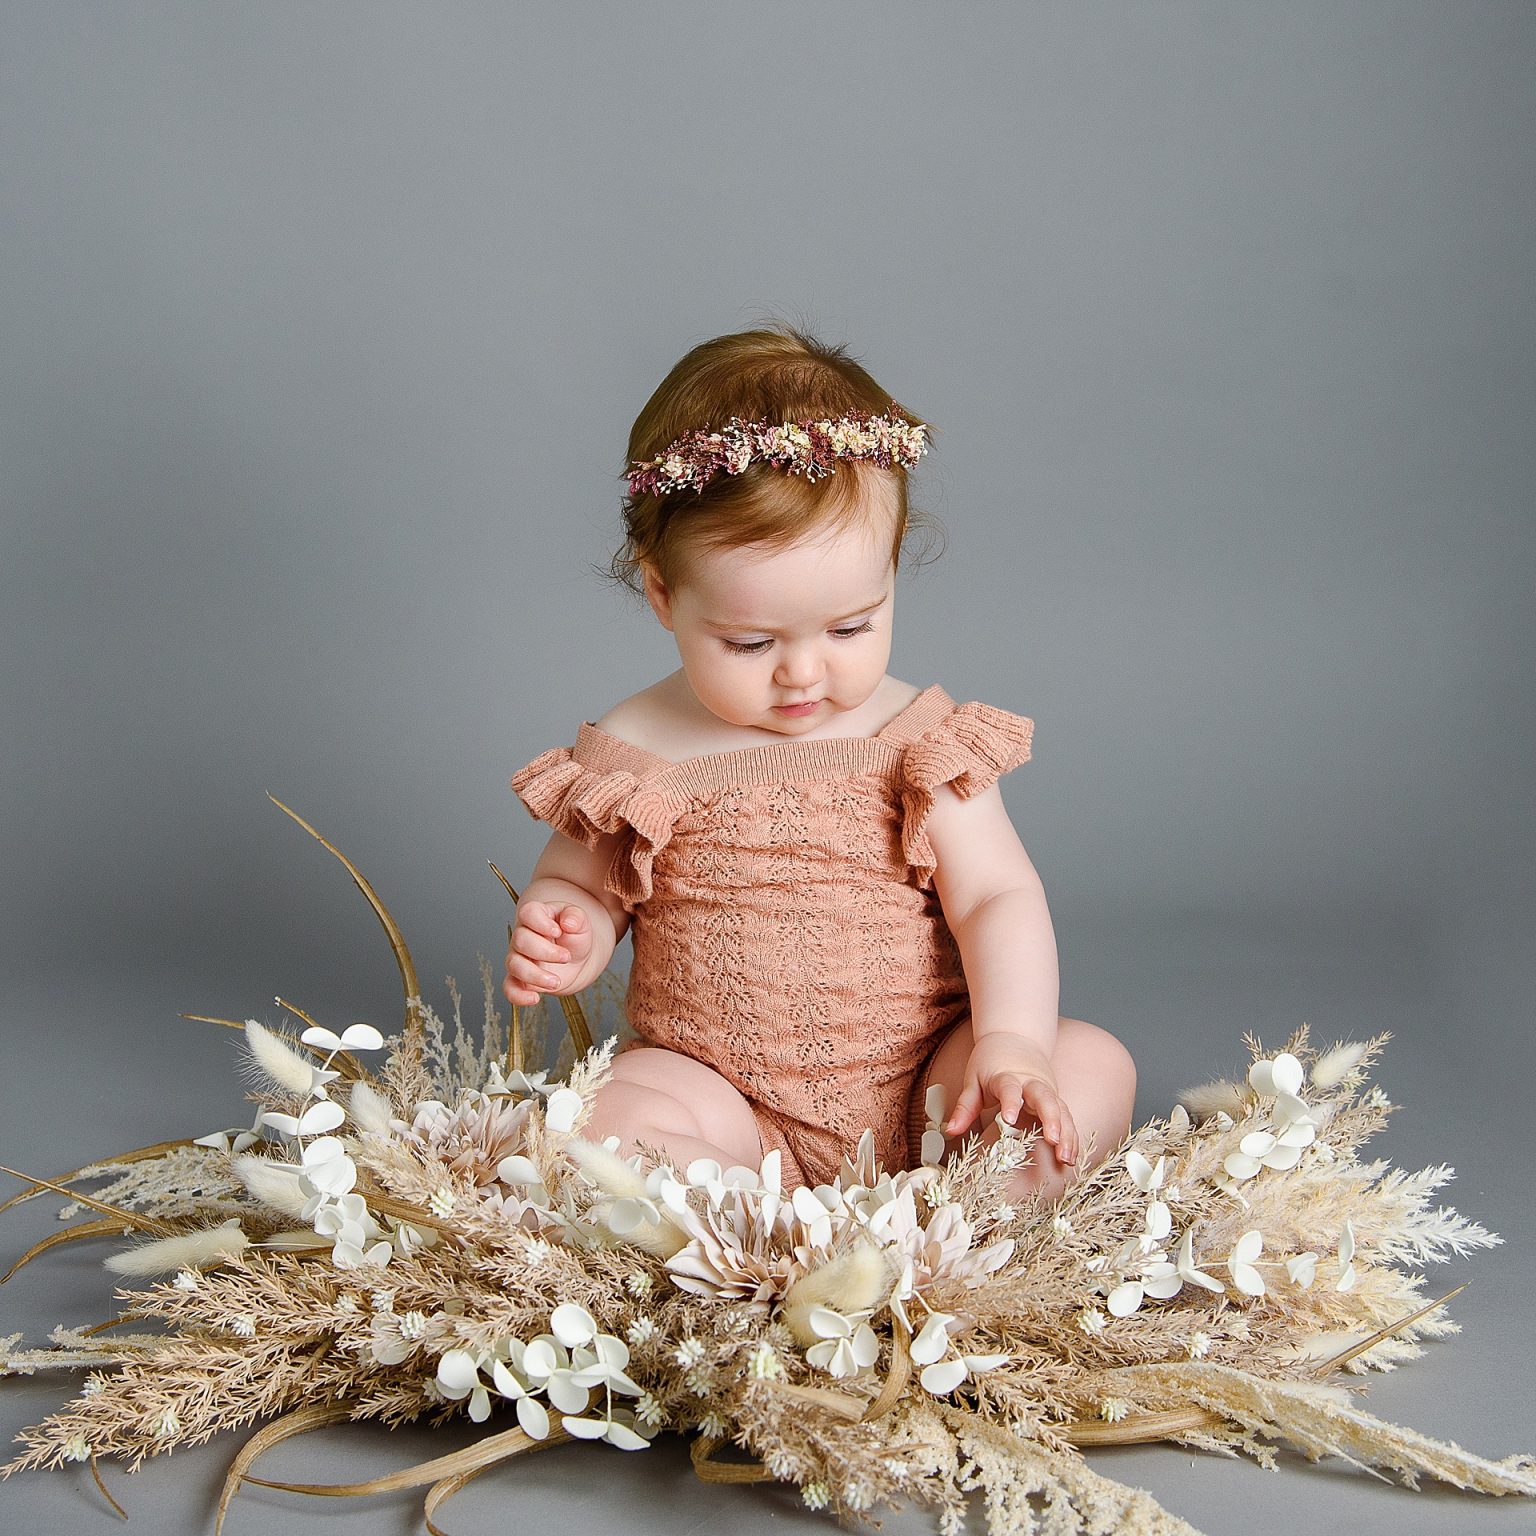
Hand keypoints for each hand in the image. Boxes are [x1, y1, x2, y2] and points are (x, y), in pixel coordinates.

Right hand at [504, 901, 593, 1005]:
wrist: (577, 960)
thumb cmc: (574, 937)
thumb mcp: (580, 923)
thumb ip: (576, 917)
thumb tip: (568, 923)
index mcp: (537, 917)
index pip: (528, 913)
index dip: (540, 922)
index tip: (558, 931)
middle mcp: (523, 936)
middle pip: (520, 940)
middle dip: (545, 951)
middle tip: (566, 957)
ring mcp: (519, 958)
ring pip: (514, 965)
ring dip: (535, 975)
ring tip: (556, 981)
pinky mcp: (521, 979)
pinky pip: (510, 988)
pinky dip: (518, 996)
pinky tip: (534, 999)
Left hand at [945, 1034, 1078, 1166]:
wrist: (1014, 1037)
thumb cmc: (990, 1062)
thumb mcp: (973, 1080)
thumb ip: (965, 1107)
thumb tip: (950, 1130)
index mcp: (1008, 1076)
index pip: (1010, 1089)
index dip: (1010, 1103)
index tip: (1009, 1119)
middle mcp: (1032, 1083)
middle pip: (1045, 1098)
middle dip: (1051, 1119)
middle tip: (1053, 1140)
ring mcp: (1048, 1091)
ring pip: (1061, 1110)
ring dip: (1066, 1134)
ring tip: (1067, 1158)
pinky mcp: (1056, 1099)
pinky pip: (1067, 1118)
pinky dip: (1072, 1137)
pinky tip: (1072, 1157)